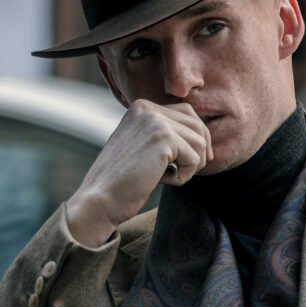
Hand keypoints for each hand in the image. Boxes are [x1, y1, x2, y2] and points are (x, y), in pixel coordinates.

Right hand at [66, 100, 212, 245]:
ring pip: (201, 143)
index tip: (194, 161)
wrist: (100, 199)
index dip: (197, 138)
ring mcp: (155, 121)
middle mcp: (148, 108)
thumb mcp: (144, 147)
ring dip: (190, 166)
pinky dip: (184, 176)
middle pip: (198, 126)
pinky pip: (195, 159)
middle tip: (183, 172)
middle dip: (200, 152)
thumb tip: (205, 137)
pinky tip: (162, 180)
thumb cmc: (123, 180)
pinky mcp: (163, 138)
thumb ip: (166, 135)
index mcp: (141, 107)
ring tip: (166, 176)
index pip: (188, 113)